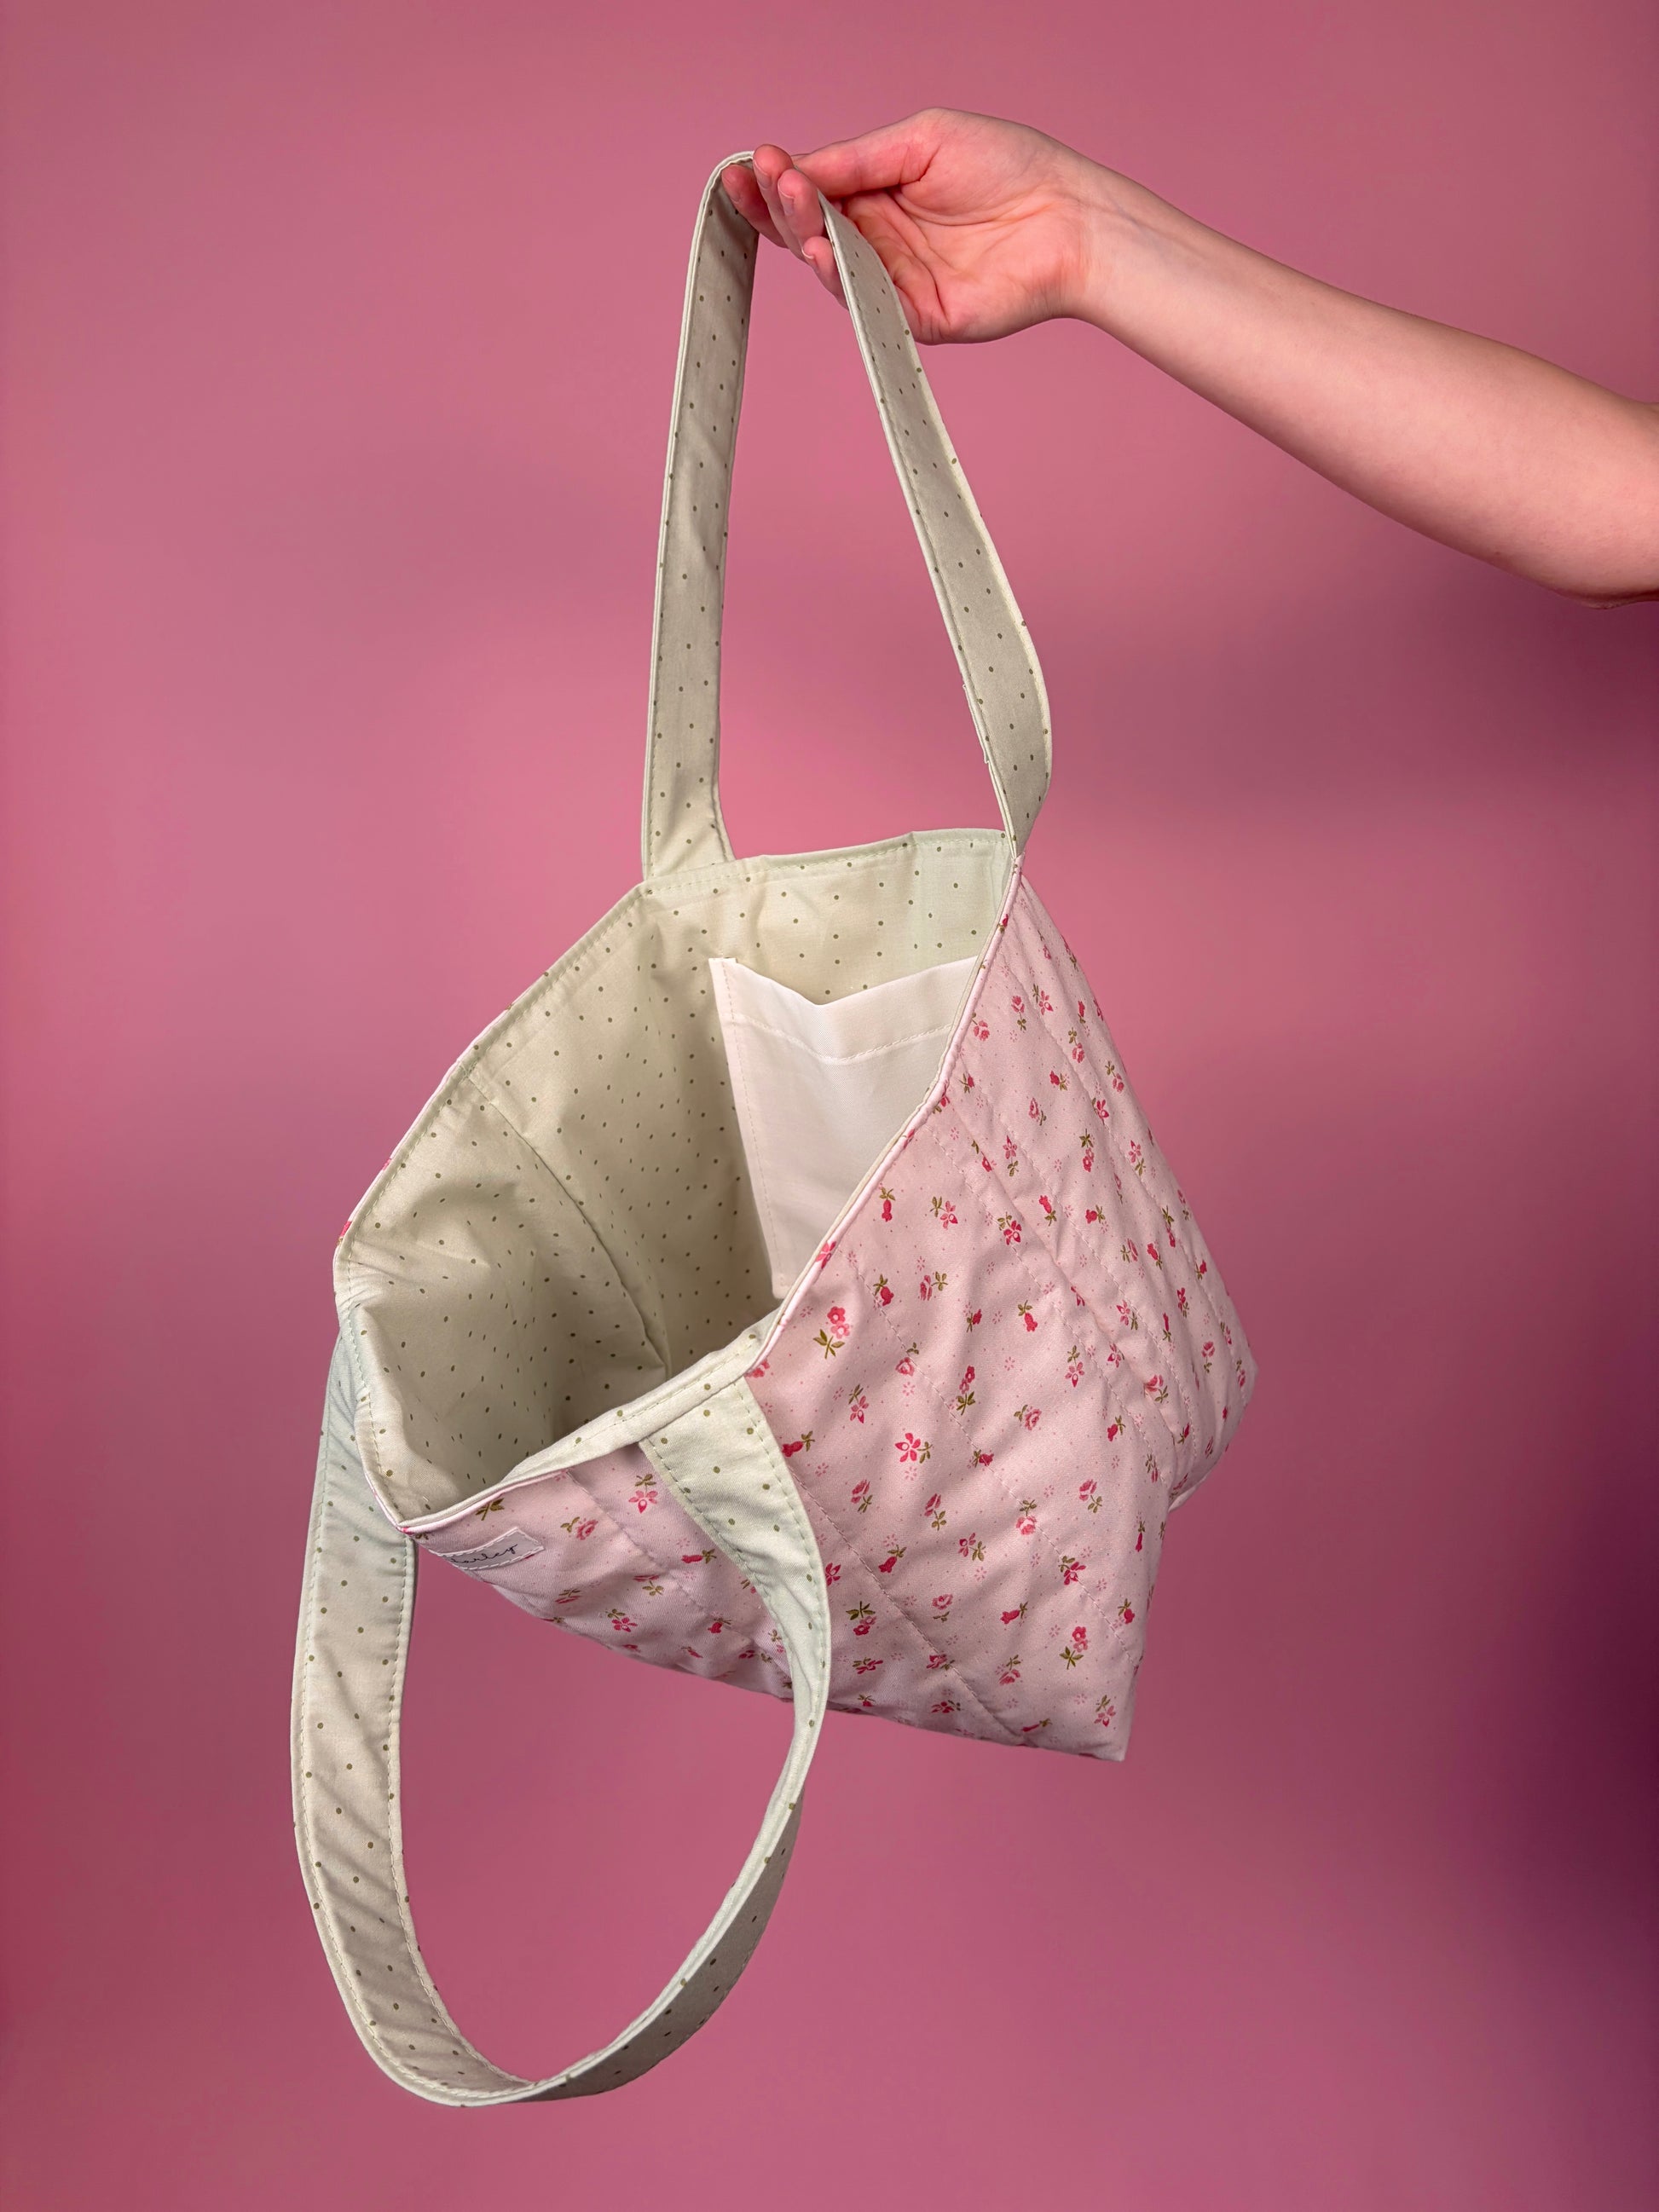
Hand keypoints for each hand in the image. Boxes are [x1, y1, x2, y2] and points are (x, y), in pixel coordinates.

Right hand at [720, 109, 1108, 343]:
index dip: (777, 182)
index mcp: (877, 194)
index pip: (812, 192)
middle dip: (780, 206)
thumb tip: (796, 168)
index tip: (749, 164)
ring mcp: (894, 281)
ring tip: (794, 202)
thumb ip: (857, 158)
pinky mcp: (914, 318)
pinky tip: (821, 249)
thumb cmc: (1008, 166)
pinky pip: (866, 303)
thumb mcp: (922, 140)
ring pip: (831, 266)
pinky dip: (840, 278)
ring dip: (805, 234)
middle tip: (767, 180)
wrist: (1067, 215)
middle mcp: (879, 241)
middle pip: (809, 231)